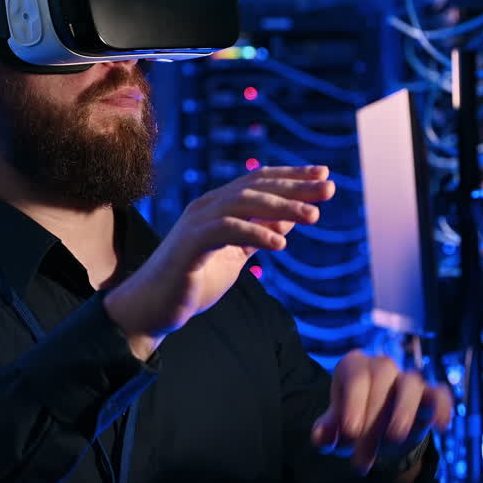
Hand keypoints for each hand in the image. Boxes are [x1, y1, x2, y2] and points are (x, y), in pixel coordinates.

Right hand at [104, 165, 334, 357]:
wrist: (153, 306)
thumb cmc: (193, 279)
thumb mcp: (236, 255)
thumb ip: (259, 234)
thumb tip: (290, 219)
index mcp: (219, 206)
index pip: (259, 182)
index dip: (291, 176)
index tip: (323, 176)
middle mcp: (208, 207)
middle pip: (257, 187)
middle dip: (295, 186)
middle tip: (329, 188)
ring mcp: (197, 223)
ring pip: (244, 203)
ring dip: (282, 208)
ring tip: (313, 216)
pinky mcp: (190, 245)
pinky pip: (226, 231)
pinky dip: (254, 233)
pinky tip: (280, 245)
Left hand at [310, 350, 453, 478]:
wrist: (378, 435)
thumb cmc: (352, 425)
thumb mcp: (334, 430)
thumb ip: (325, 432)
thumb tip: (322, 437)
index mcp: (354, 367)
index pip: (355, 373)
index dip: (352, 402)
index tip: (350, 434)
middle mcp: (382, 366)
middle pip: (382, 376)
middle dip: (373, 418)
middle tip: (364, 456)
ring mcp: (408, 379)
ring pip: (411, 382)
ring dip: (403, 412)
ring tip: (394, 439)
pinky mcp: (430, 395)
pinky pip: (440, 394)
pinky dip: (442, 408)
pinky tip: (440, 428)